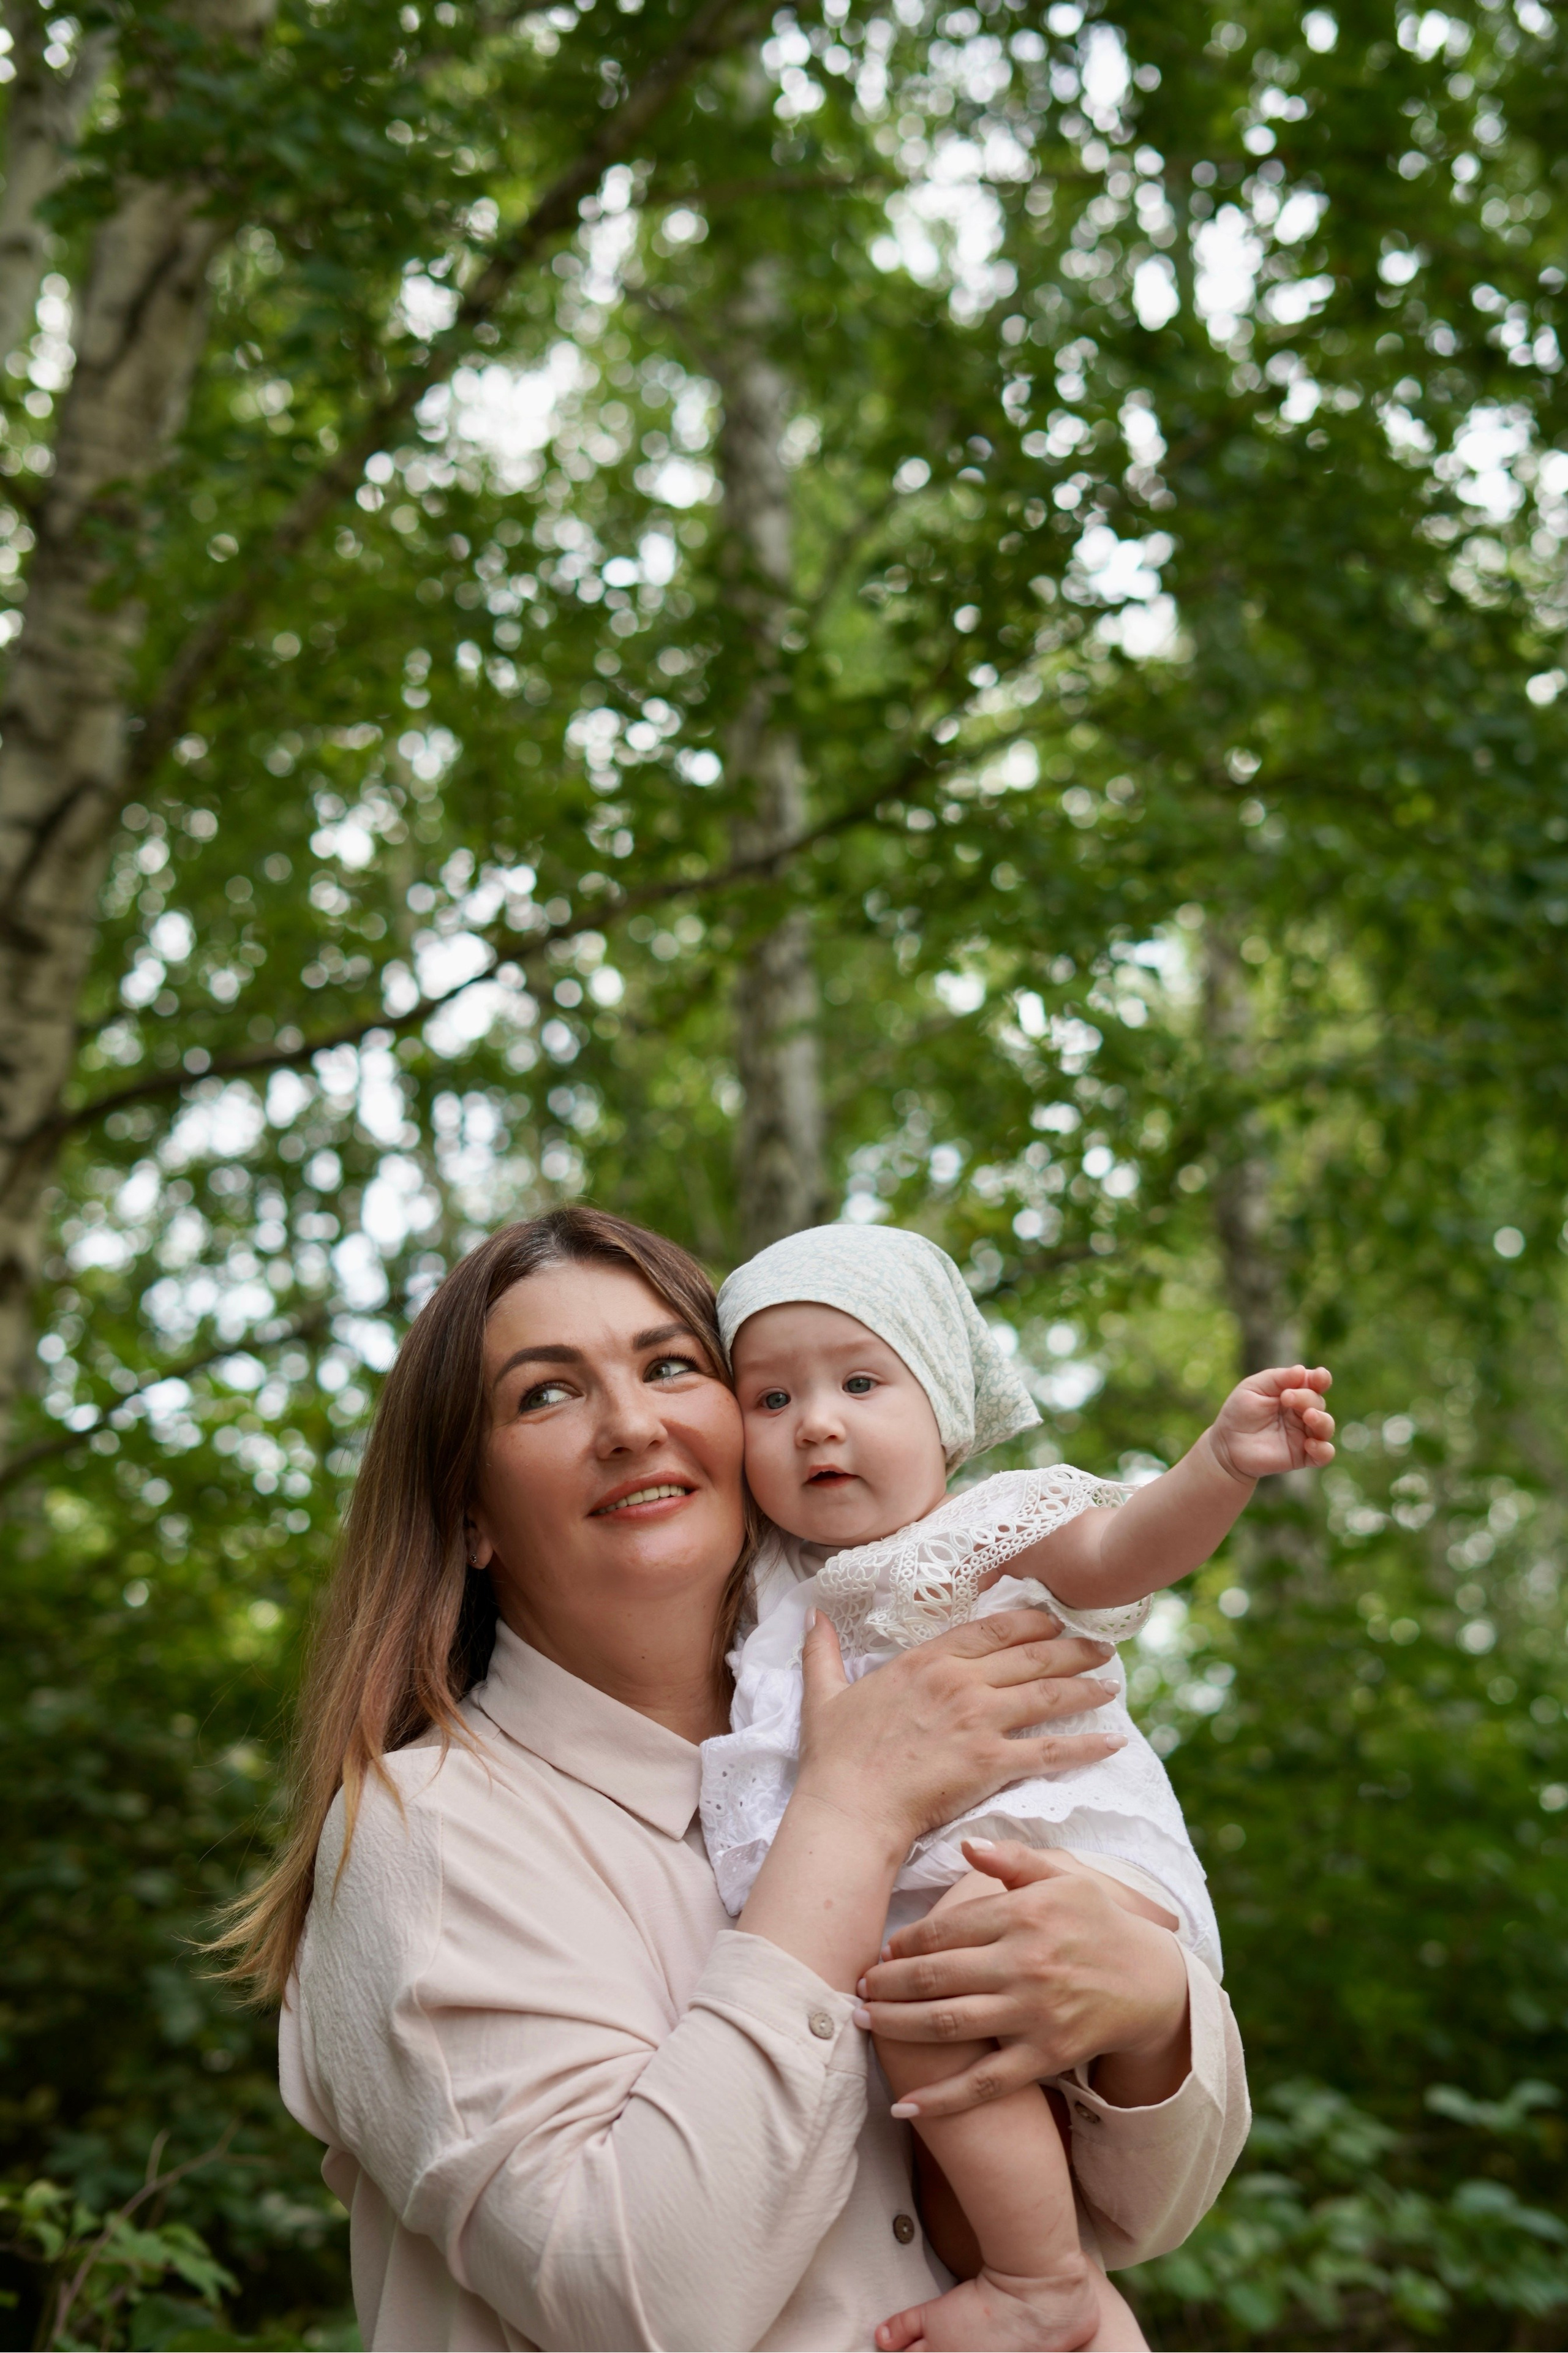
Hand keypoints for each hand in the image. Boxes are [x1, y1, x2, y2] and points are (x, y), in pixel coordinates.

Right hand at [795, 1610, 1125, 1853]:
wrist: (850, 1807)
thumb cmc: (836, 1757)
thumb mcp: (825, 1695)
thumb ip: (823, 1652)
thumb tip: (812, 1614)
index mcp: (927, 1662)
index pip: (991, 1630)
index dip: (1029, 1622)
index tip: (1053, 1619)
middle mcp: (960, 1682)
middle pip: (1030, 1656)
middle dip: (1071, 1648)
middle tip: (1101, 1646)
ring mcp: (979, 1721)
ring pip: (1047, 1695)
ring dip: (1086, 1687)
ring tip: (1113, 1683)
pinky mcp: (992, 1764)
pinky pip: (1050, 1751)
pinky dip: (1086, 1746)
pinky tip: (1114, 1742)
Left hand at [854, 1842, 1189, 2117]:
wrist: (1152, 1982)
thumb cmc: (1098, 1921)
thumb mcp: (1066, 1876)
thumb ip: (1014, 1860)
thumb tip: (967, 1843)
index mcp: (1025, 1916)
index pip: (946, 1929)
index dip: (906, 1942)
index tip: (883, 1949)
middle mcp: (1025, 1964)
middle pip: (937, 1976)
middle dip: (888, 1984)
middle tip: (856, 1988)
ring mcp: (1034, 2014)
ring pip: (949, 2025)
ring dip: (897, 2026)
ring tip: (864, 2022)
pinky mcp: (1045, 2056)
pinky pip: (986, 2083)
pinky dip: (944, 2098)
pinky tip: (905, 2106)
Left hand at [1206, 1363, 1333, 1483]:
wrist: (1227, 1445)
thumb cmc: (1239, 1412)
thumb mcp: (1253, 1388)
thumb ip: (1277, 1378)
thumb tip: (1302, 1370)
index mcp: (1294, 1393)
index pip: (1315, 1383)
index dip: (1320, 1379)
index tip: (1319, 1376)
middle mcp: (1302, 1413)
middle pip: (1318, 1402)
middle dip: (1306, 1397)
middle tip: (1286, 1397)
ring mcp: (1304, 1435)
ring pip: (1326, 1426)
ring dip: (1321, 1420)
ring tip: (1308, 1416)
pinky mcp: (1302, 1456)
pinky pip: (1324, 1454)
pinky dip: (1323, 1449)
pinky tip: (1310, 1444)